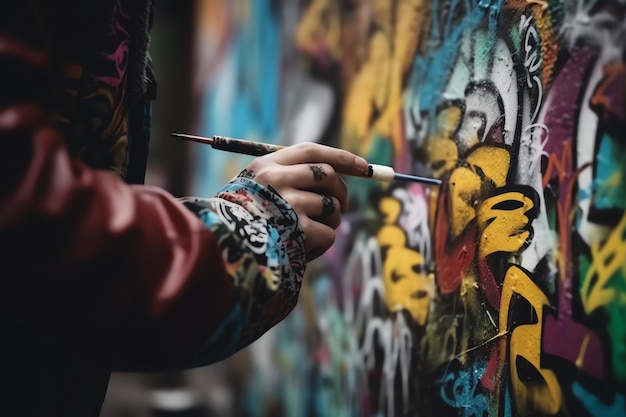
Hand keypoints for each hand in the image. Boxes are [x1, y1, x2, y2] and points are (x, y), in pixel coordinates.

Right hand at [240, 142, 368, 260]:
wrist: (223, 255)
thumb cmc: (239, 224)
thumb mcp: (252, 190)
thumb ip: (285, 177)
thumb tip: (333, 175)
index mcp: (265, 166)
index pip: (311, 151)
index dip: (340, 157)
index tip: (363, 167)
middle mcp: (277, 180)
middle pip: (328, 175)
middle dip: (341, 192)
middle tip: (340, 206)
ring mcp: (289, 204)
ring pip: (332, 207)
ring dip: (330, 221)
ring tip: (309, 234)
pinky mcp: (299, 230)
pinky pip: (328, 234)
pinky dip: (320, 245)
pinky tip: (301, 250)